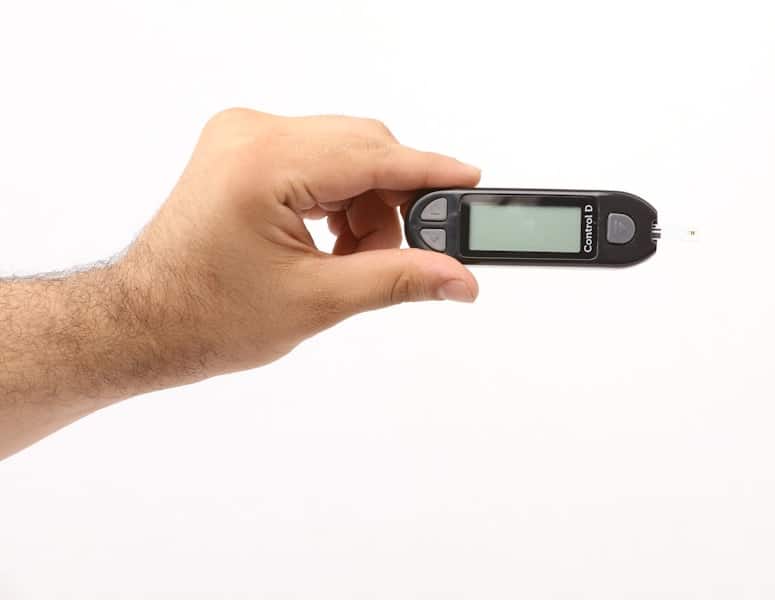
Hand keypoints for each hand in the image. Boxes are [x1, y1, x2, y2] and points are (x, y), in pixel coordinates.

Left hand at [119, 109, 481, 379]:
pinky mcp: (244, 149)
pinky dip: (340, 199)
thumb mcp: (318, 301)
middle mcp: (251, 135)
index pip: (373, 154)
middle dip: (393, 203)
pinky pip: (318, 159)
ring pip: (345, 154)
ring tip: (354, 261)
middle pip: (363, 147)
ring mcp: (244, 137)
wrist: (147, 324)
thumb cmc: (205, 316)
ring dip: (367, 205)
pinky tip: (334, 243)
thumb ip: (398, 279)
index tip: (472, 182)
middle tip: (405, 256)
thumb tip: (458, 277)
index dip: (429, 171)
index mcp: (263, 163)